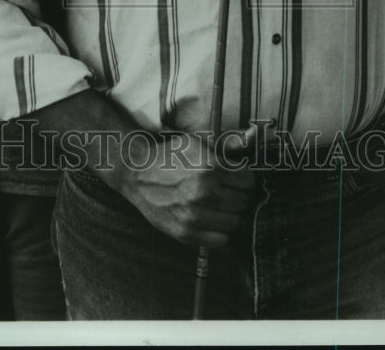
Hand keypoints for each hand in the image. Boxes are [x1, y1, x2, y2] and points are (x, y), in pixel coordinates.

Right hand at [113, 130, 255, 247]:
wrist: (137, 172)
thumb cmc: (168, 156)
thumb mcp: (195, 144)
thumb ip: (221, 154)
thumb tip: (245, 165)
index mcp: (210, 168)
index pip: (248, 181)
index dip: (245, 178)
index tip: (240, 179)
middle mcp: (204, 193)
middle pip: (243, 201)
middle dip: (240, 195)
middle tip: (231, 192)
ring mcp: (195, 215)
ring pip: (235, 221)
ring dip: (232, 213)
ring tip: (221, 206)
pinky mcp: (186, 232)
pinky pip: (221, 240)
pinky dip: (221, 232)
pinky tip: (214, 220)